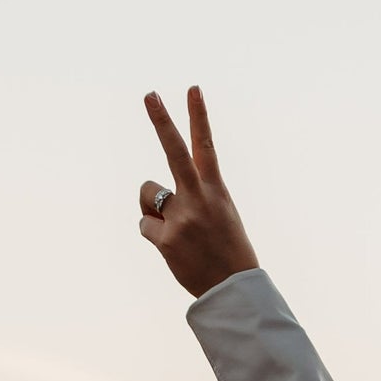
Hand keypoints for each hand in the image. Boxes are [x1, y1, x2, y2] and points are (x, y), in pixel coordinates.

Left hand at [137, 88, 257, 297]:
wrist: (234, 292)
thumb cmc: (228, 254)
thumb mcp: (221, 219)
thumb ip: (193, 199)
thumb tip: (153, 198)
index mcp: (216, 193)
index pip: (206, 147)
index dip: (198, 116)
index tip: (192, 88)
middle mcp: (199, 200)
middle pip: (174, 152)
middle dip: (161, 121)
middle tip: (150, 94)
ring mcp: (182, 219)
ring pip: (148, 195)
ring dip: (155, 210)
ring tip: (180, 234)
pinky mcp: (165, 238)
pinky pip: (146, 225)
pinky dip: (156, 236)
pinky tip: (175, 249)